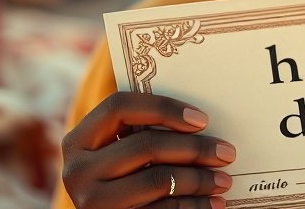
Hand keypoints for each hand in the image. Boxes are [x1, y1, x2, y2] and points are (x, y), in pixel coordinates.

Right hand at [62, 92, 235, 208]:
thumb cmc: (124, 177)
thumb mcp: (121, 152)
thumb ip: (143, 132)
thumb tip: (200, 120)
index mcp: (78, 140)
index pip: (118, 107)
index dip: (163, 108)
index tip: (202, 119)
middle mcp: (77, 171)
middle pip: (146, 145)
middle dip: (194, 148)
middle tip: (226, 152)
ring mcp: (92, 202)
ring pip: (158, 179)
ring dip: (199, 179)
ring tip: (224, 180)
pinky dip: (194, 206)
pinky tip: (214, 203)